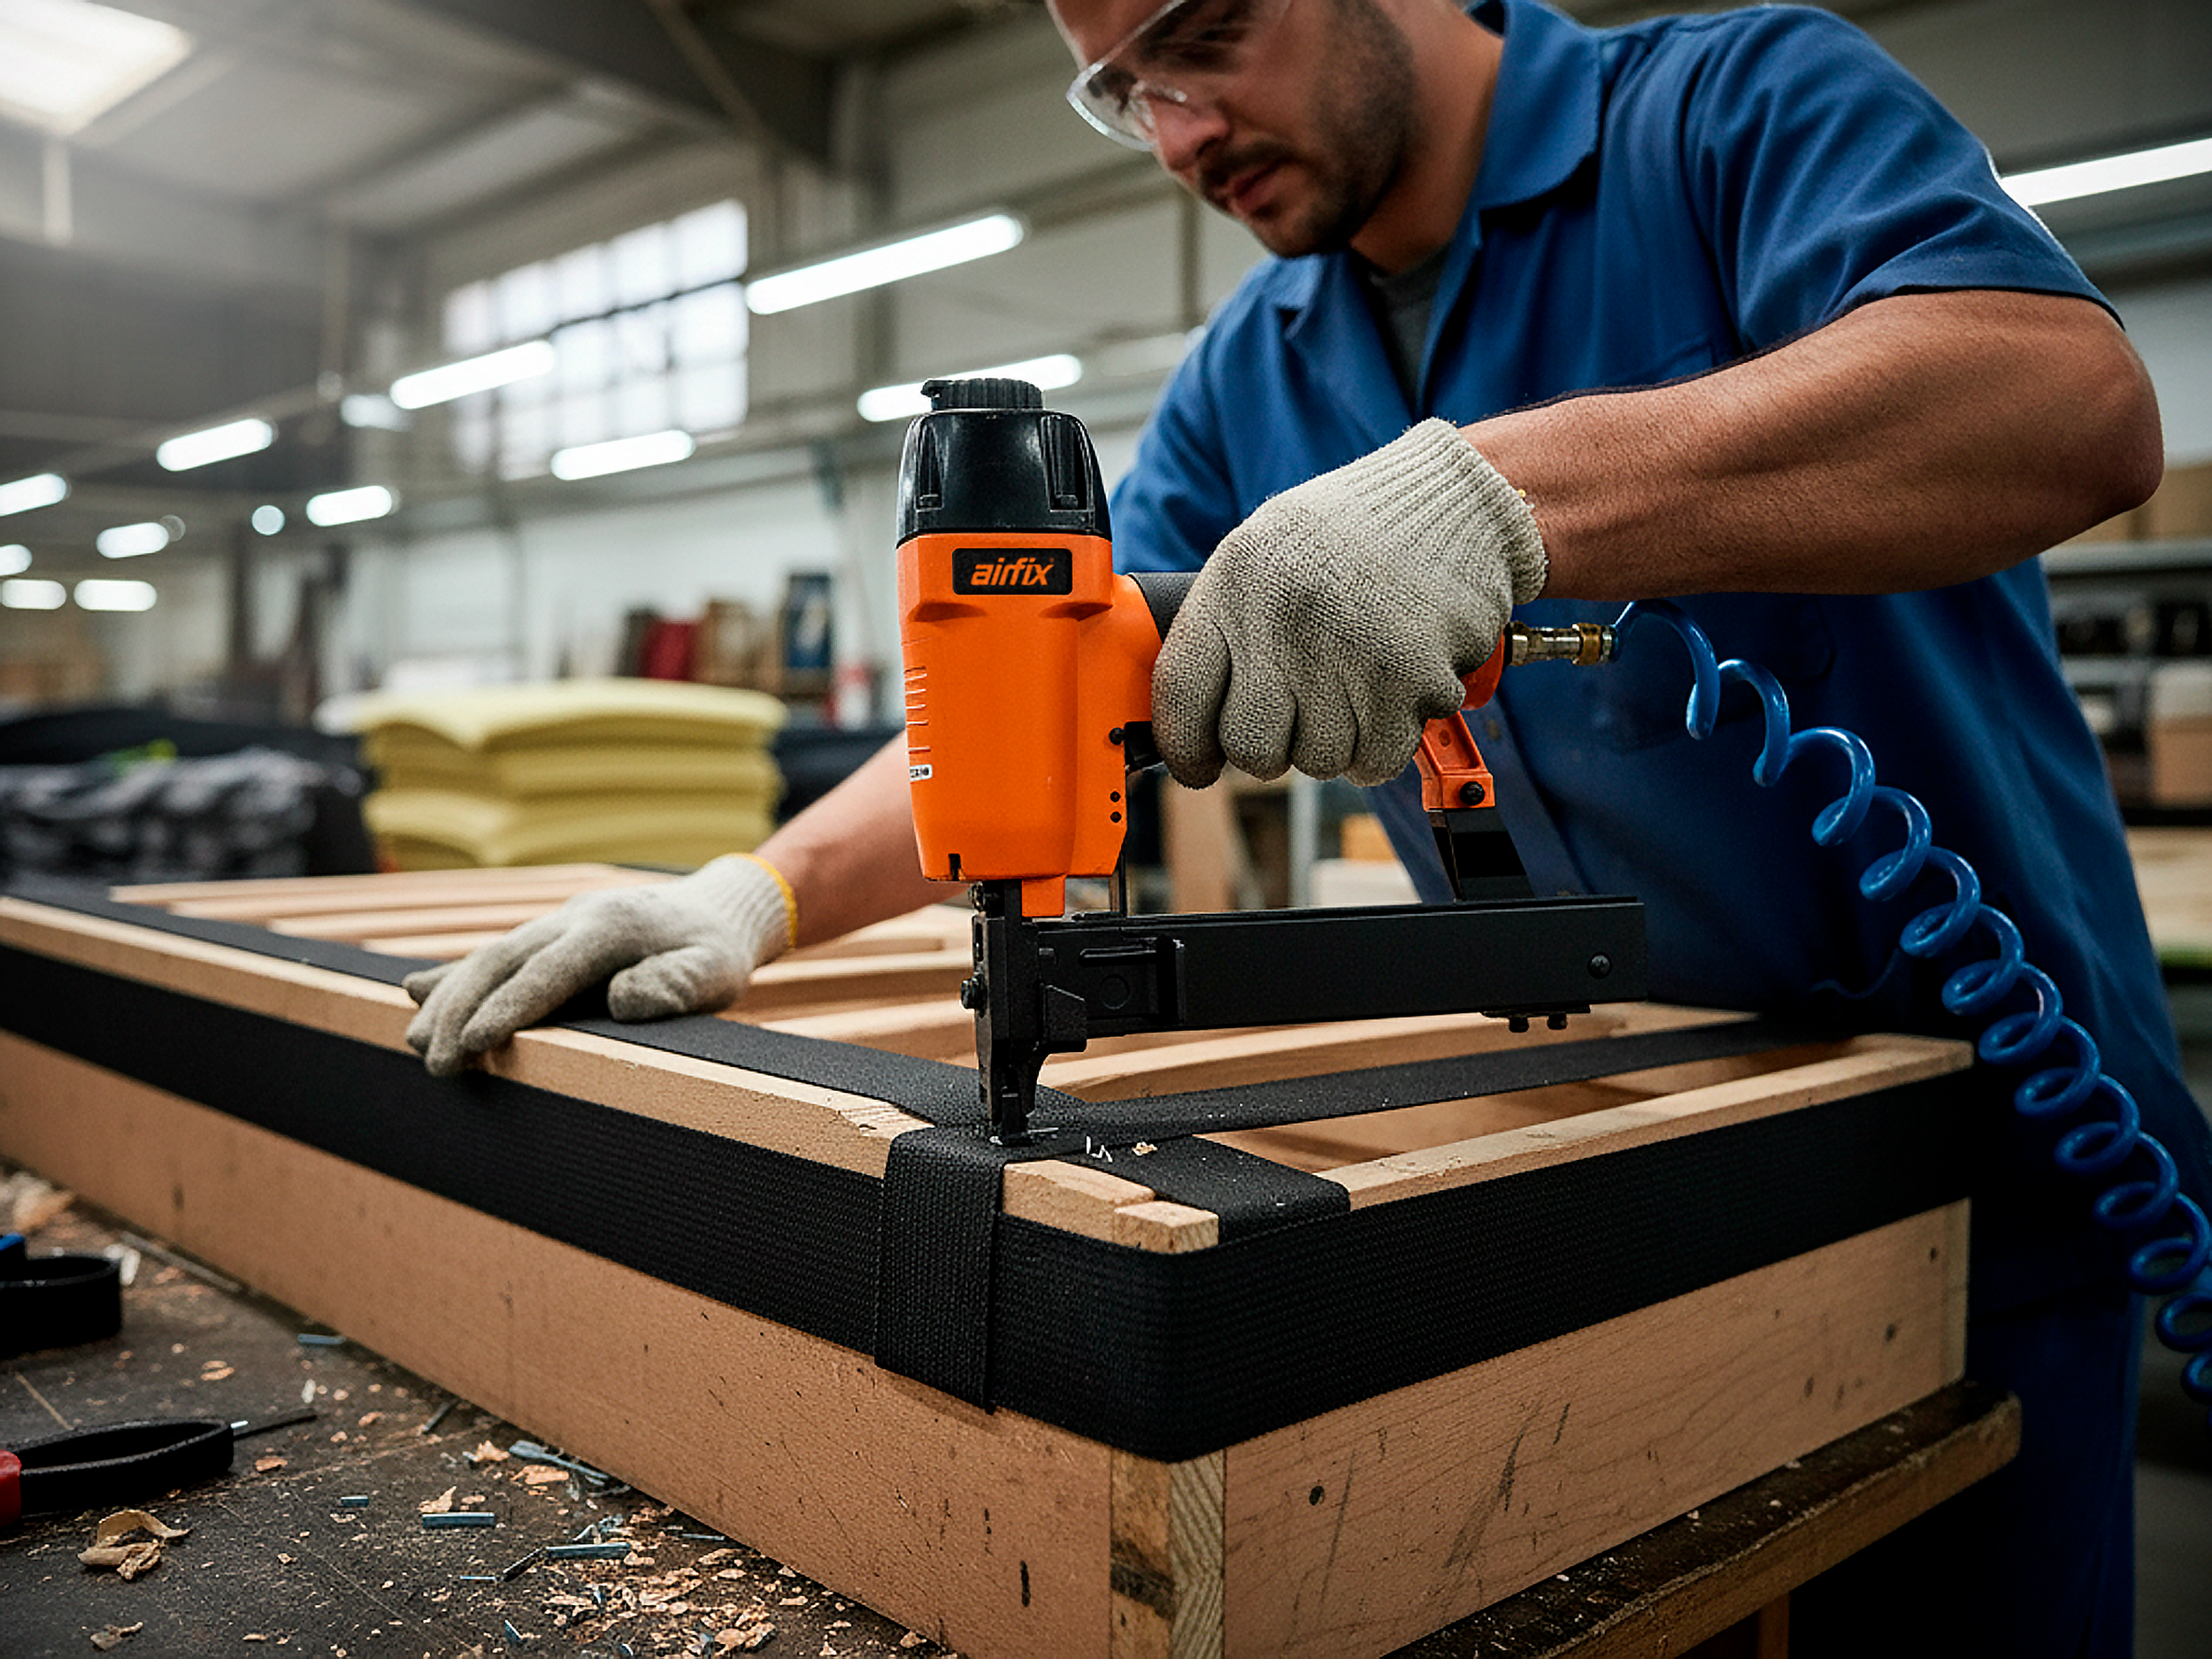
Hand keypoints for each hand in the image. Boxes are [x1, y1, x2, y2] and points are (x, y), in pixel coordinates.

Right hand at [402, 853, 794, 1075]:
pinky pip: (495, 955)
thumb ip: (676, 984)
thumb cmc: (714, 951)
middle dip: (461, 1010)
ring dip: (448, 998)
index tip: (473, 1044)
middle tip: (434, 1063)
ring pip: (489, 956)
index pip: (550, 969)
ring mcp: (554, 923)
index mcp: (612, 926)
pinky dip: (455, 975)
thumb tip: (624, 1000)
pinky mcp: (546, 936)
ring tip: (415, 1045)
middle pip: (503, 960)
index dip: (510, 1007)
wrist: (714, 910)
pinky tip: (415, 994)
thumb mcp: (715, 969)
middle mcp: (573, 917)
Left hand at [1151, 419, 1547, 786]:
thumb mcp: (1261, 555)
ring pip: (1317, 763)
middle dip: (1272, 748)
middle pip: (1250, 748)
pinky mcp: (1407, 681)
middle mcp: (1282, 621)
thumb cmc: (1348, 536)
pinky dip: (1383, 745)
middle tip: (1298, 715)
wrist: (1450, 503)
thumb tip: (1192, 725)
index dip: (1185, 748)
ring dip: (1335, 742)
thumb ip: (1223, 631)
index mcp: (1234, 586)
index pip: (1180, 697)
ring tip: (1353, 686)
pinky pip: (1375, 761)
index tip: (1198, 767)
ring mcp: (1345, 654)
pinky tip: (1390, 695)